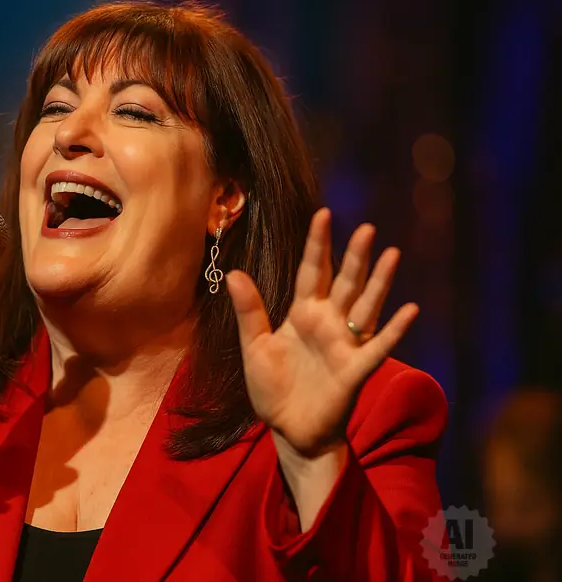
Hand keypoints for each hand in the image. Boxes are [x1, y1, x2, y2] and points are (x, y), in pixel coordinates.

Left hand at [227, 208, 417, 457]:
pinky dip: (394, 330)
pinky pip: (377, 347)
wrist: (288, 430)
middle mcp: (328, 323)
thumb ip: (249, 311)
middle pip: (345, 283)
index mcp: (302, 314)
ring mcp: (344, 345)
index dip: (317, 244)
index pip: (313, 272)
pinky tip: (409, 309)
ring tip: (392, 253)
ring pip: (365, 307)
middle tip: (366, 227)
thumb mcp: (254, 347)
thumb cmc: (273, 389)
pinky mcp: (355, 370)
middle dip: (355, 256)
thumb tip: (234, 272)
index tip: (323, 213)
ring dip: (379, 282)